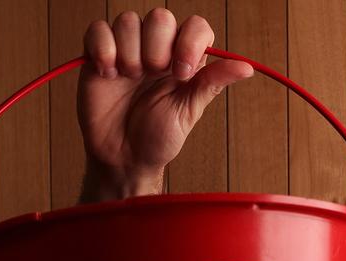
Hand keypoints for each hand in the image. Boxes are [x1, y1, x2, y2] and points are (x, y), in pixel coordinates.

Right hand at [79, 8, 252, 201]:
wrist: (123, 157)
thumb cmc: (158, 137)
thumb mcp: (189, 111)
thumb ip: (212, 83)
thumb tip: (247, 68)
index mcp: (184, 57)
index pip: (195, 26)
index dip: (190, 42)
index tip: (182, 72)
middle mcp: (157, 47)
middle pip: (160, 18)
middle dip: (156, 50)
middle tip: (152, 78)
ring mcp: (127, 48)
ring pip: (128, 21)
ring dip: (129, 54)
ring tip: (128, 80)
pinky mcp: (98, 54)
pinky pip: (98, 30)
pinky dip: (103, 50)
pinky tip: (108, 75)